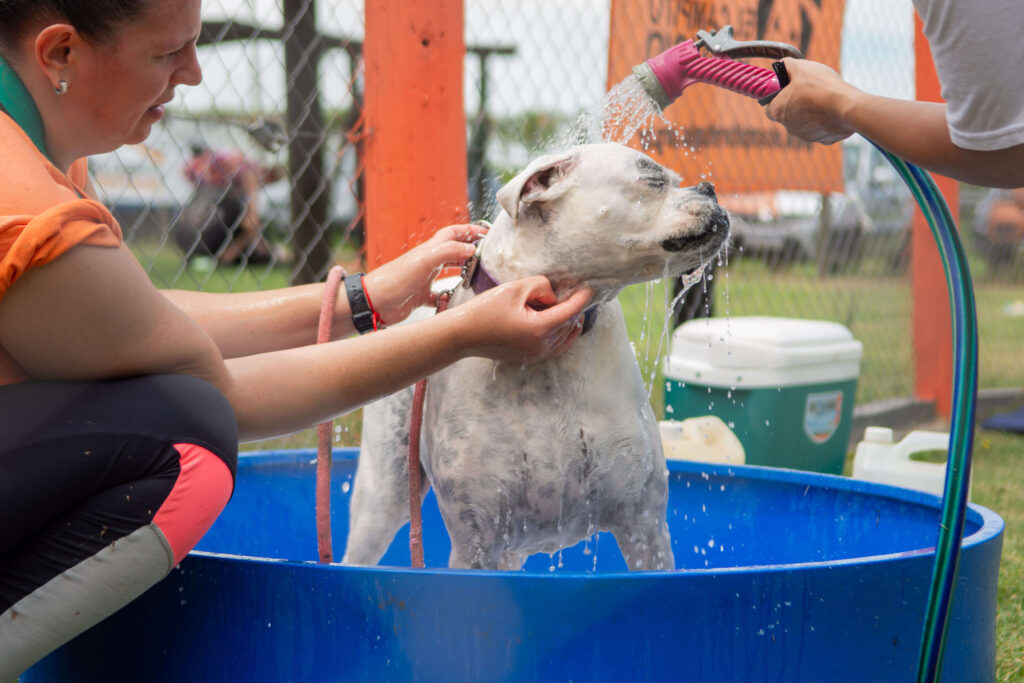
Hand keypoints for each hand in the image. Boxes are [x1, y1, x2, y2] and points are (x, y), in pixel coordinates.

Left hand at [362, 223, 486, 323]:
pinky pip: (440, 296)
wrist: (374, 302)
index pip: (452, 234)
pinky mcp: (420, 296)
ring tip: (476, 278)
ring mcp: (424, 279)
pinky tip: (453, 303)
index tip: (485, 232)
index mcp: (429, 250)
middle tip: (486, 256)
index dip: (468, 230)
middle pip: (453, 252)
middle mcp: (428, 262)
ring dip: (462, 274)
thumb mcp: (424, 261)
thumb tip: (471, 248)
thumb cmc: (394, 280)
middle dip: (469, 252)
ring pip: (449, 273)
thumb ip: (448, 251)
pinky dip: (449, 299)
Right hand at [449, 276, 593, 363]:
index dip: (582, 298)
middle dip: (572, 307)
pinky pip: (555, 347)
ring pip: (565, 337)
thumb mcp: (514, 289)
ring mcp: (535, 355)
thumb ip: (541, 286)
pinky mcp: (528, 357)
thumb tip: (553, 295)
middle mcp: (541, 346)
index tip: (590, 288)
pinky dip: (562, 334)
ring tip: (565, 305)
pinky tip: (560, 323)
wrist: (461, 335)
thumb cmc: (484, 311)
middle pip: (569, 324)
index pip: (571, 312)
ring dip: (568, 321)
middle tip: (571, 291)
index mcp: (539, 329)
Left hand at [765, 58, 859, 144]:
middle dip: (798, 103)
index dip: (779, 96)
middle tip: (810, 90)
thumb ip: (787, 66)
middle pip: (790, 114)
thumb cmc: (819, 86)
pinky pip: (823, 128)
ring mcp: (806, 135)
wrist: (845, 105)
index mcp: (778, 112)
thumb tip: (784, 65)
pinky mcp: (824, 140)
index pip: (771, 106)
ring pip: (807, 122)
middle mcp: (789, 128)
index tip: (789, 88)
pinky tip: (834, 109)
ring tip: (825, 98)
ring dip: (813, 112)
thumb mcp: (799, 67)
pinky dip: (827, 120)